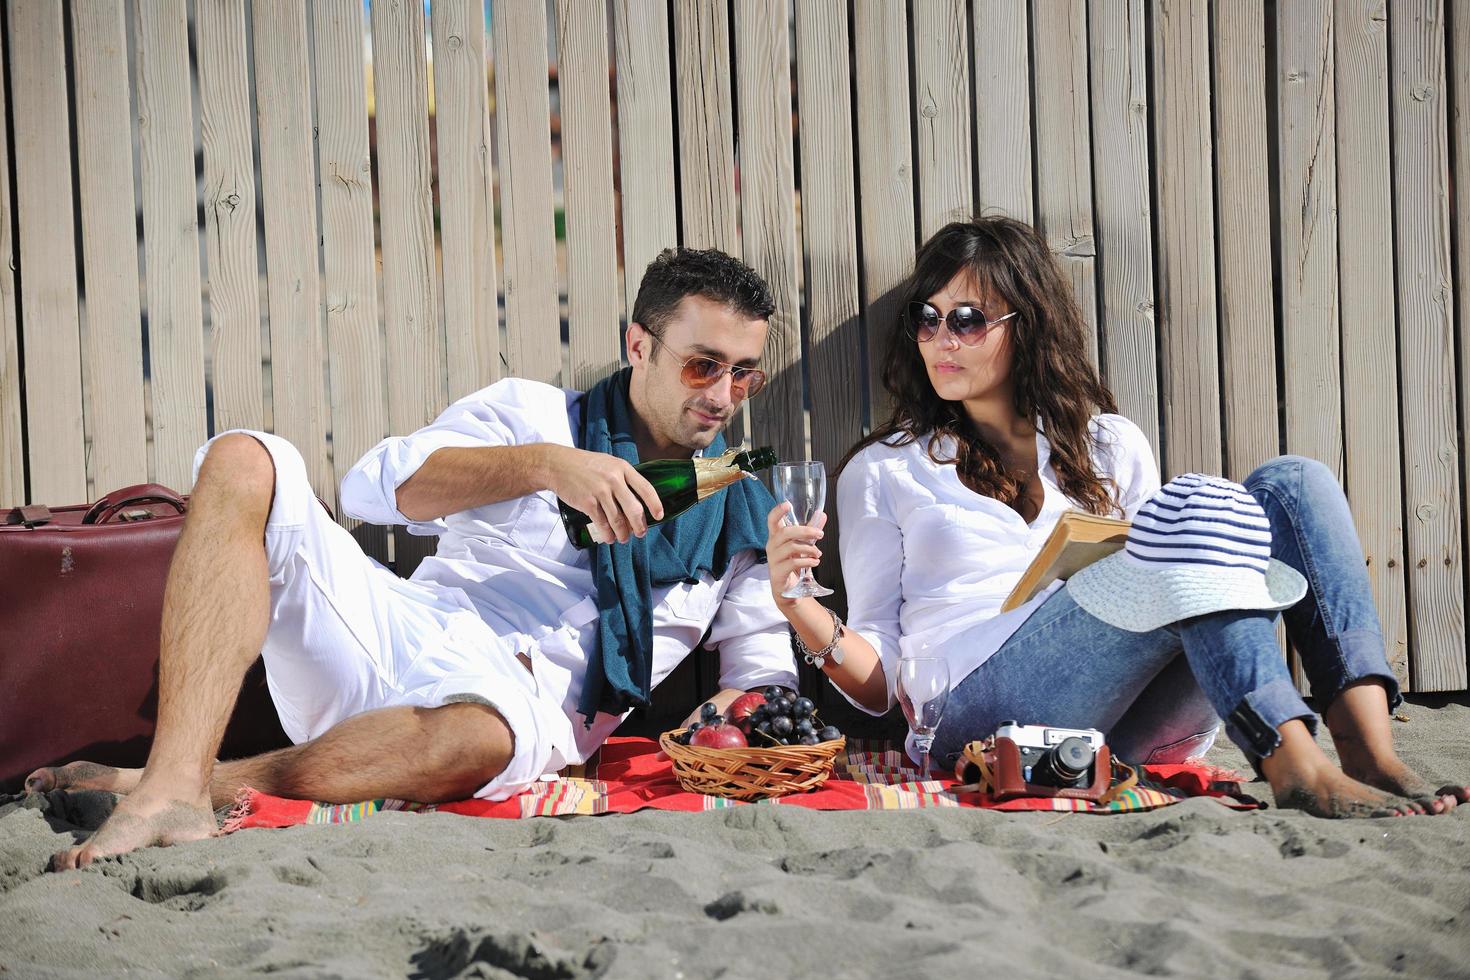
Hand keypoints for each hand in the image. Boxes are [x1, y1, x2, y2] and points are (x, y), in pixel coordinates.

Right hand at [544, 446, 663, 543]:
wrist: (557, 465)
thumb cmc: (584, 464)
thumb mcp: (608, 463)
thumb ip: (623, 477)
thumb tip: (636, 499)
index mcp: (622, 468)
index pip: (645, 488)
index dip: (654, 504)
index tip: (659, 515)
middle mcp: (614, 479)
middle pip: (634, 509)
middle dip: (640, 525)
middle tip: (641, 533)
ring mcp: (600, 491)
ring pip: (618, 520)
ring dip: (623, 533)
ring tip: (624, 538)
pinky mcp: (587, 502)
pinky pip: (602, 523)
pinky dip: (608, 534)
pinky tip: (609, 538)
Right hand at [765, 502, 826, 605]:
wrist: (789, 589)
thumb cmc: (793, 564)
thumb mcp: (802, 545)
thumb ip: (811, 530)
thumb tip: (821, 514)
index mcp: (776, 537)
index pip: (772, 520)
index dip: (778, 511)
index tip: (787, 504)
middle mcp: (772, 546)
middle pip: (786, 532)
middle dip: (805, 531)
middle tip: (820, 534)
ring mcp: (773, 560)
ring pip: (791, 547)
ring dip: (809, 548)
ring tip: (818, 553)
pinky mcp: (778, 572)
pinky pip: (793, 563)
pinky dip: (807, 561)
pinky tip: (814, 562)